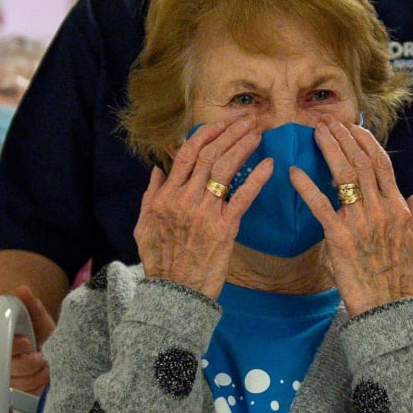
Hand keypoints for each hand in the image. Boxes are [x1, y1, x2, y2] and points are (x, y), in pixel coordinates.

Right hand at [4, 284, 56, 394]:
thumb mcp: (39, 318)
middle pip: (5, 368)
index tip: (29, 343)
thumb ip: (30, 304)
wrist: (55, 355)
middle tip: (40, 353)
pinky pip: (23, 394)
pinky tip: (42, 377)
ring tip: (44, 363)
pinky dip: (38, 386)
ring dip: (37, 373)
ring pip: (17, 383)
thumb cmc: (41, 334)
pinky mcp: (11, 395)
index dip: (10, 346)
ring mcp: (0, 380)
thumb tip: (21, 289)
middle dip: (30, 361)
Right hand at [134, 119, 267, 299]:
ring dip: (243, 147)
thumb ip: (150, 195)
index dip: (205, 134)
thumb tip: (157, 170)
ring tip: (258, 133)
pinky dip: (256, 179)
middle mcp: (185, 200)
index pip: (186, 155)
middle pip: (209, 155)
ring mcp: (205, 213)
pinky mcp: (224, 229)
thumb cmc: (159, 261)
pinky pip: (242, 198)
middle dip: (230, 133)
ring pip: (225, 169)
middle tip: (247, 121)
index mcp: (166, 197)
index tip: (220, 124)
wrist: (175, 291)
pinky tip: (269, 165)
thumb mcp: (143, 226)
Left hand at [291, 119, 412, 315]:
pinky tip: (292, 172)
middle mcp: (382, 210)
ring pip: (344, 175)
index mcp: (399, 209)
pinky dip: (306, 186)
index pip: (382, 163)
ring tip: (315, 133)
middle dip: (344, 137)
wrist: (388, 309)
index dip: (365, 141)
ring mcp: (362, 222)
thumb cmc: (402, 280)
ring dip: (328, 150)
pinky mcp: (340, 238)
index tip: (351, 127)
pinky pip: (320, 206)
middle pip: (362, 161)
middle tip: (326, 123)